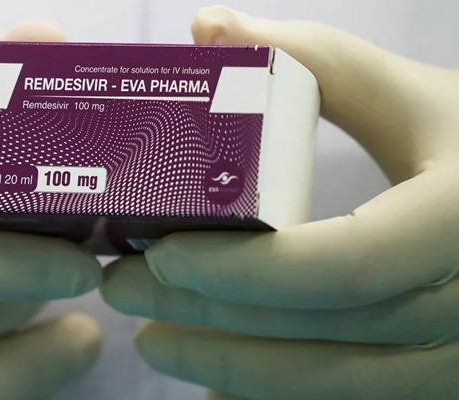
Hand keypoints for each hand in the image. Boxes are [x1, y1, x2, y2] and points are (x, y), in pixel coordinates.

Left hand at [102, 6, 458, 399]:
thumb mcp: (411, 97)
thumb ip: (315, 58)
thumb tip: (209, 27)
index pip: (343, 264)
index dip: (244, 270)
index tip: (160, 253)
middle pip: (318, 329)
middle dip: (208, 314)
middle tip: (124, 290)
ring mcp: (456, 360)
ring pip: (327, 381)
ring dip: (228, 365)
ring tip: (151, 338)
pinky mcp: (435, 379)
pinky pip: (343, 398)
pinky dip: (271, 389)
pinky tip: (213, 378)